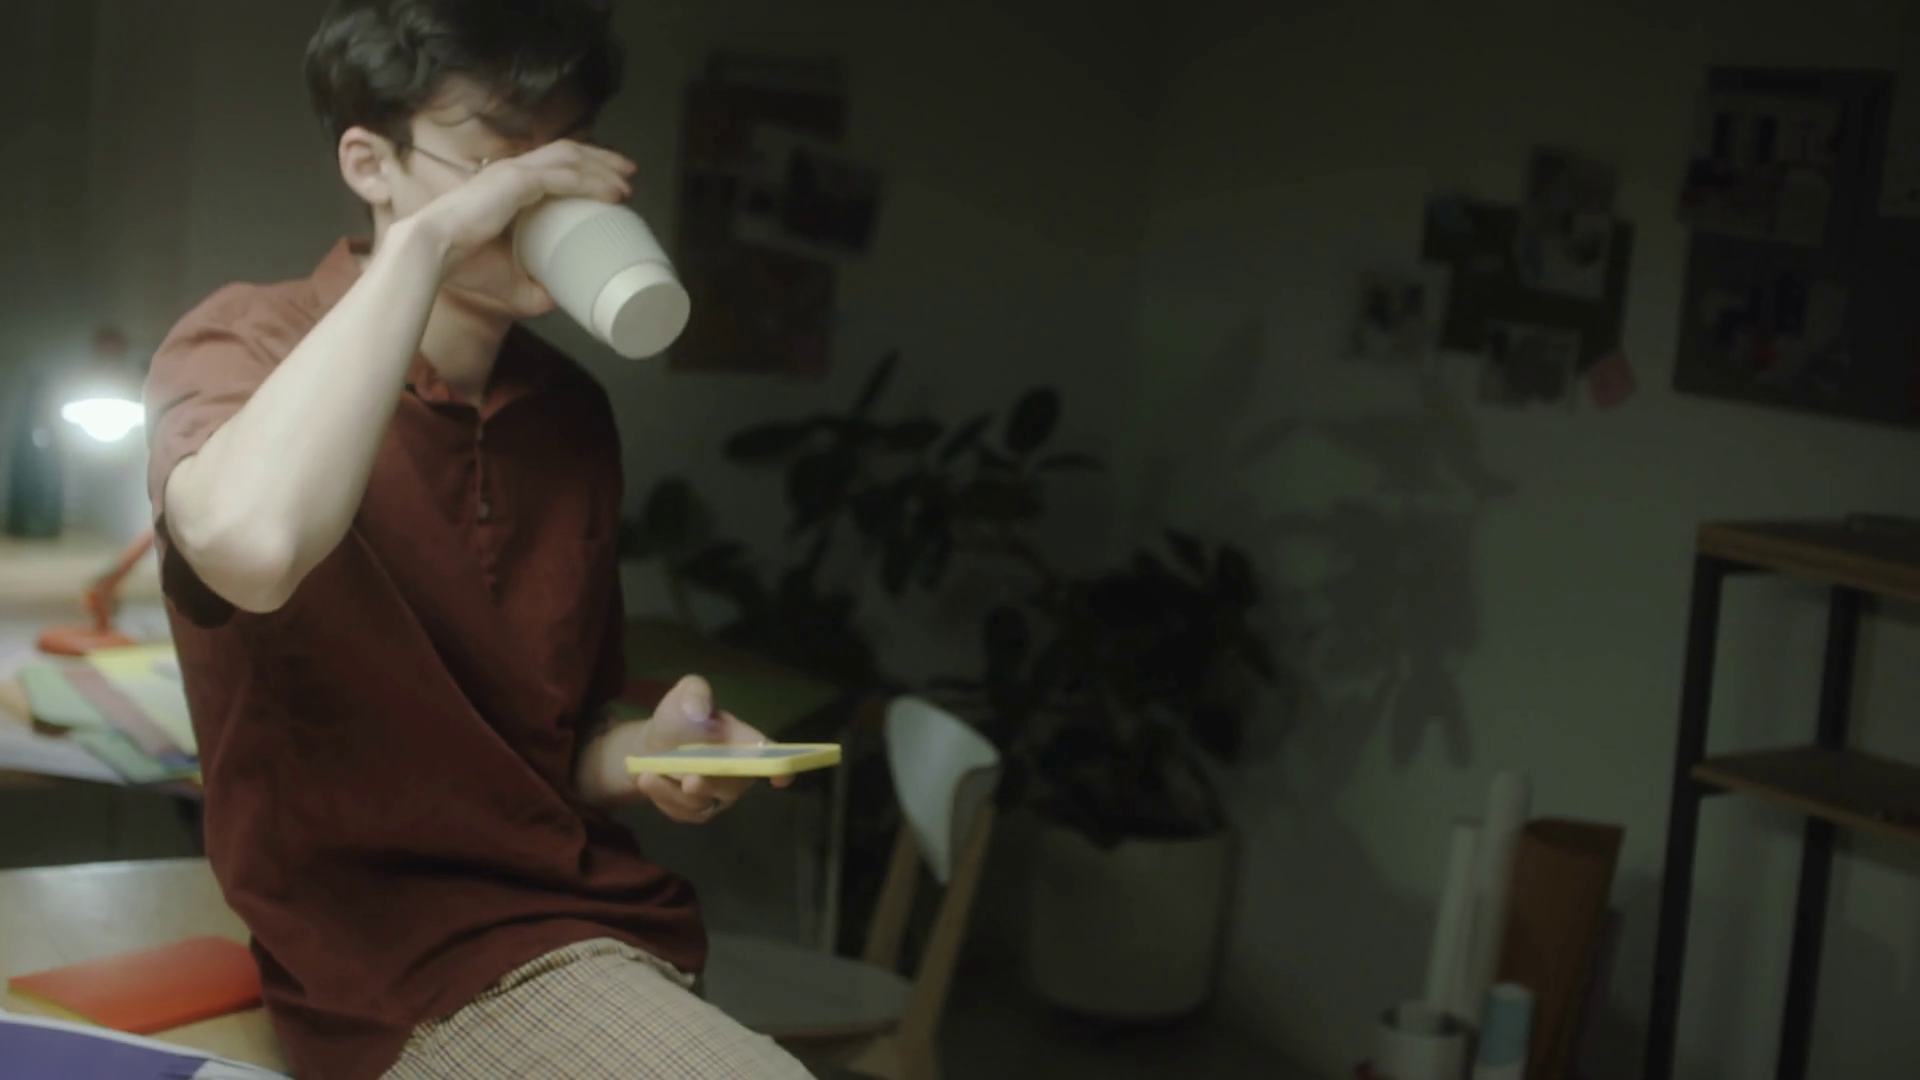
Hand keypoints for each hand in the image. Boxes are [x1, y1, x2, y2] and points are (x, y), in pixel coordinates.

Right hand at [409, 139, 635, 315]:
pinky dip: (591, 181)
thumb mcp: (508, 281)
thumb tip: (556, 301)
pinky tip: (613, 192)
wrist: (431, 254)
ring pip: (569, 158)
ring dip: (602, 166)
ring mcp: (512, 173)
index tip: (612, 183)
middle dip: (601, 159)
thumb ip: (533, 289)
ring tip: (628, 179)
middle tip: (629, 172)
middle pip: (566, 153)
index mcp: (506, 187)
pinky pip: (563, 176)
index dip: (584, 168)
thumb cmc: (462, 264)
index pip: (551, 165)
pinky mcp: (515, 181)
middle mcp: (510, 172)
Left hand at [632, 675, 792, 824]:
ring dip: (674, 792)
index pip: (769, 756)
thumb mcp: (687, 692)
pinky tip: (647, 781)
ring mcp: (717, 796)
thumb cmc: (679, 718)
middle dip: (712, 785)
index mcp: (744, 742)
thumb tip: (697, 713)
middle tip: (689, 779)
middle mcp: (736, 773)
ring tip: (647, 775)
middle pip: (733, 786)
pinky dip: (662, 799)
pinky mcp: (695, 812)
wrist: (651, 745)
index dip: (779, 768)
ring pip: (703, 802)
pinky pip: (683, 812)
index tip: (778, 777)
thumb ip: (695, 693)